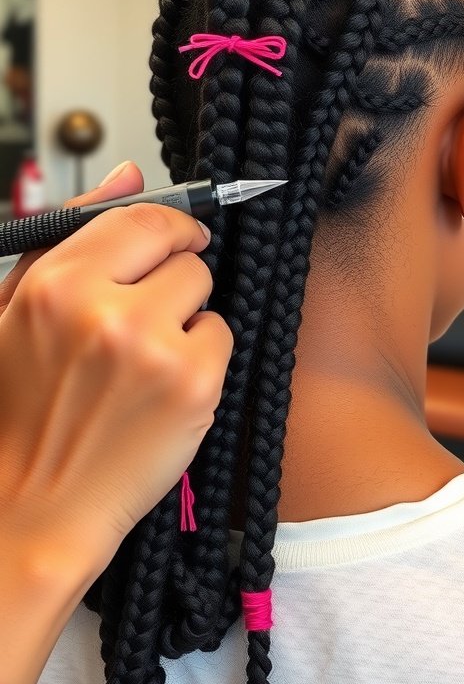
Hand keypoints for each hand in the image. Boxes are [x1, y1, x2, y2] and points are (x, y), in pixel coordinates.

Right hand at [0, 162, 233, 584]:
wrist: (28, 511)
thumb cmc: (18, 413)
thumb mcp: (15, 311)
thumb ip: (72, 232)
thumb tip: (130, 173)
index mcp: (54, 283)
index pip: (142, 216)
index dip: (167, 227)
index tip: (175, 240)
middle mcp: (104, 309)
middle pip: (184, 254)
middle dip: (171, 280)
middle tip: (142, 322)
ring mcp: (154, 348)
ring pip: (206, 296)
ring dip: (186, 321)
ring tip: (143, 365)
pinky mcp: (193, 387)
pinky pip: (222, 339)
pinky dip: (202, 362)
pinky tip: (160, 393)